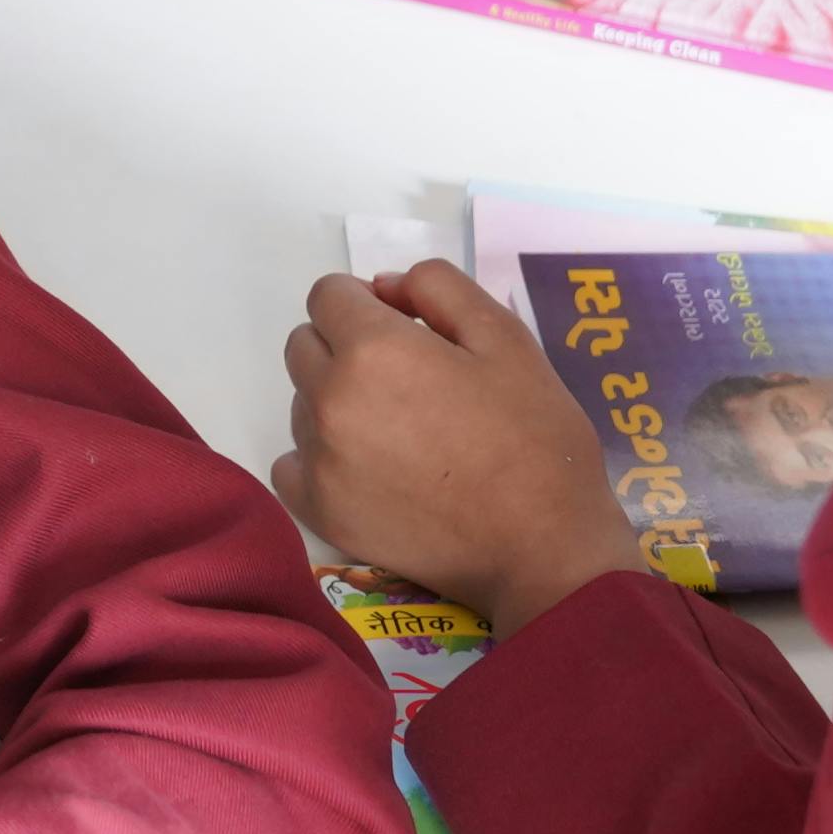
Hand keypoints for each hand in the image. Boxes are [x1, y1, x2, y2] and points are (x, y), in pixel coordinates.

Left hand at [268, 264, 644, 631]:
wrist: (540, 546)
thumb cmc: (534, 437)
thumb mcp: (505, 338)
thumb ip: (438, 289)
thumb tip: (384, 287)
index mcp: (372, 349)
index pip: (327, 295)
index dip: (364, 302)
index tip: (402, 328)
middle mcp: (330, 399)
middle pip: (305, 345)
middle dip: (344, 345)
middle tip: (407, 379)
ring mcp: (319, 460)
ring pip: (302, 403)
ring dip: (335, 401)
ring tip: (400, 431)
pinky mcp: (320, 511)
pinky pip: (292, 464)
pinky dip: (319, 458)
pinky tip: (369, 468)